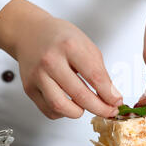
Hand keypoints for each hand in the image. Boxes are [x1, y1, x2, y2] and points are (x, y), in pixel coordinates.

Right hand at [0, 0, 121, 118]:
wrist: (29, 33)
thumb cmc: (59, 38)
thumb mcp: (85, 45)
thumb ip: (99, 71)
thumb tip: (112, 96)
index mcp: (69, 46)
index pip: (95, 76)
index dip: (109, 94)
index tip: (117, 102)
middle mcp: (51, 61)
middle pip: (79, 95)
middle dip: (100, 108)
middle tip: (109, 111)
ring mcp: (37, 75)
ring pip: (61, 106)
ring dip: (79, 112)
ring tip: (87, 106)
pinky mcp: (29, 88)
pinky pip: (49, 110)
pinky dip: (64, 112)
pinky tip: (70, 104)